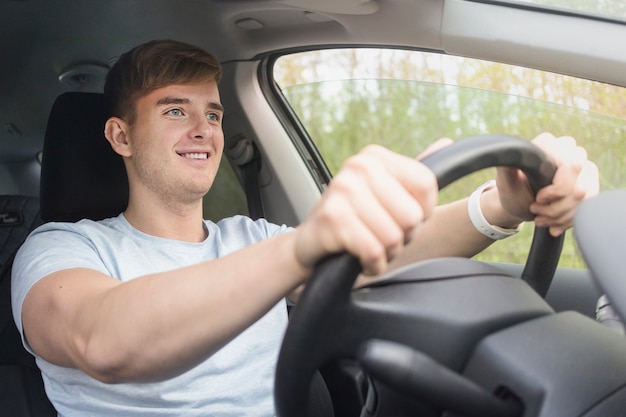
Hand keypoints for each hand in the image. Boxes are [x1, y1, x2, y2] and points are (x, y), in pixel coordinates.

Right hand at [294, 145, 437, 275]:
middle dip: (401, 238)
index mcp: (375, 157)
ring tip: (368, 247)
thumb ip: (411, 175)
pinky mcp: (333, 217)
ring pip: (393, 236)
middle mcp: (358, 166)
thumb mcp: (383, 194)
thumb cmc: (353, 221)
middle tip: (379, 237)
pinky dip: (372, 264)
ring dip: (385, 254)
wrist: (310, 245)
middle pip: (412, 215)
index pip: (425, 184)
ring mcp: (343, 190)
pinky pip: (373, 250)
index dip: (421, 213)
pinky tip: (360, 260)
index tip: (398, 219)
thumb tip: (445, 143)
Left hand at [495, 132, 598, 236]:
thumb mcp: (505, 182)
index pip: (571, 168)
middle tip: (536, 210)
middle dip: (557, 208)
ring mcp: (583, 165)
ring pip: (584, 199)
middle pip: (579, 188)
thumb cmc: (511, 190)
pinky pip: (588, 204)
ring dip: (561, 216)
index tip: (538, 199)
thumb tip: (505, 154)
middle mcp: (570, 150)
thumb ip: (506, 169)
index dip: (556, 191)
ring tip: (541, 218)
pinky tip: (553, 223)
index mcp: (549, 143)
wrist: (518, 203)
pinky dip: (569, 219)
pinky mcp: (589, 182)